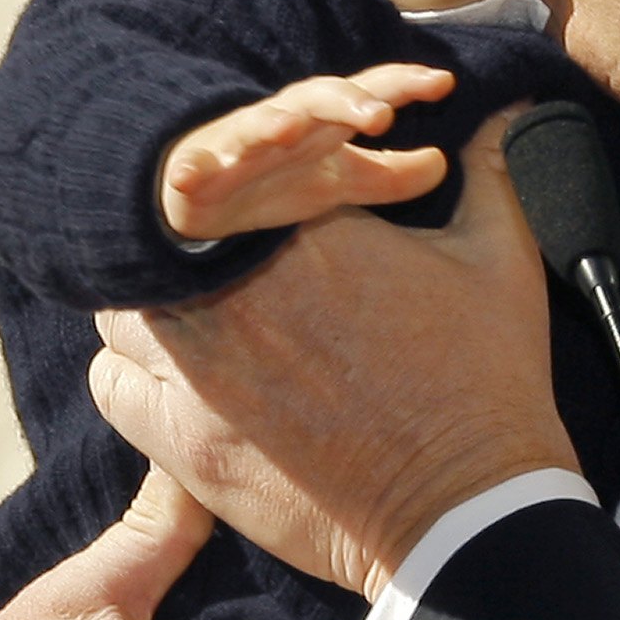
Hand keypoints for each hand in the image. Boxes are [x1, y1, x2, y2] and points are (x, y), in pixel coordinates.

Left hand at [94, 118, 577, 598]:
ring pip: (122, 302)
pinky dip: (133, 375)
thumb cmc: (489, 383)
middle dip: (190, 244)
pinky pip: (110, 383)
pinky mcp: (183, 440)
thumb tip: (509, 111)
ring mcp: (199, 365)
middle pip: (163, 234)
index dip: (235, 186)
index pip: (229, 173)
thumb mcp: (501, 261)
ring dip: (153, 302)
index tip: (261, 219)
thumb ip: (493, 172)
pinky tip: (177, 381)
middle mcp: (235, 286)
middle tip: (230, 269)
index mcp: (306, 227)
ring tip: (201, 319)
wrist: (468, 508)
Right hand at [157, 61, 457, 239]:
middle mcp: (284, 123)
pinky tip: (189, 175)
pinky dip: (190, 170)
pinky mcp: (197, 172)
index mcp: (321, 123)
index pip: (367, 93)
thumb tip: (442, 162)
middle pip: (317, 99)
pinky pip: (192, 168)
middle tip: (380, 112)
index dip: (403, 84)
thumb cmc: (275, 178)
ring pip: (255, 126)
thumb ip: (389, 175)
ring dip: (272, 124)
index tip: (444, 82)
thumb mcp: (339, 181)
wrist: (202, 197)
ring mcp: (239, 145)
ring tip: (290, 129)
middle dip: (345, 101)